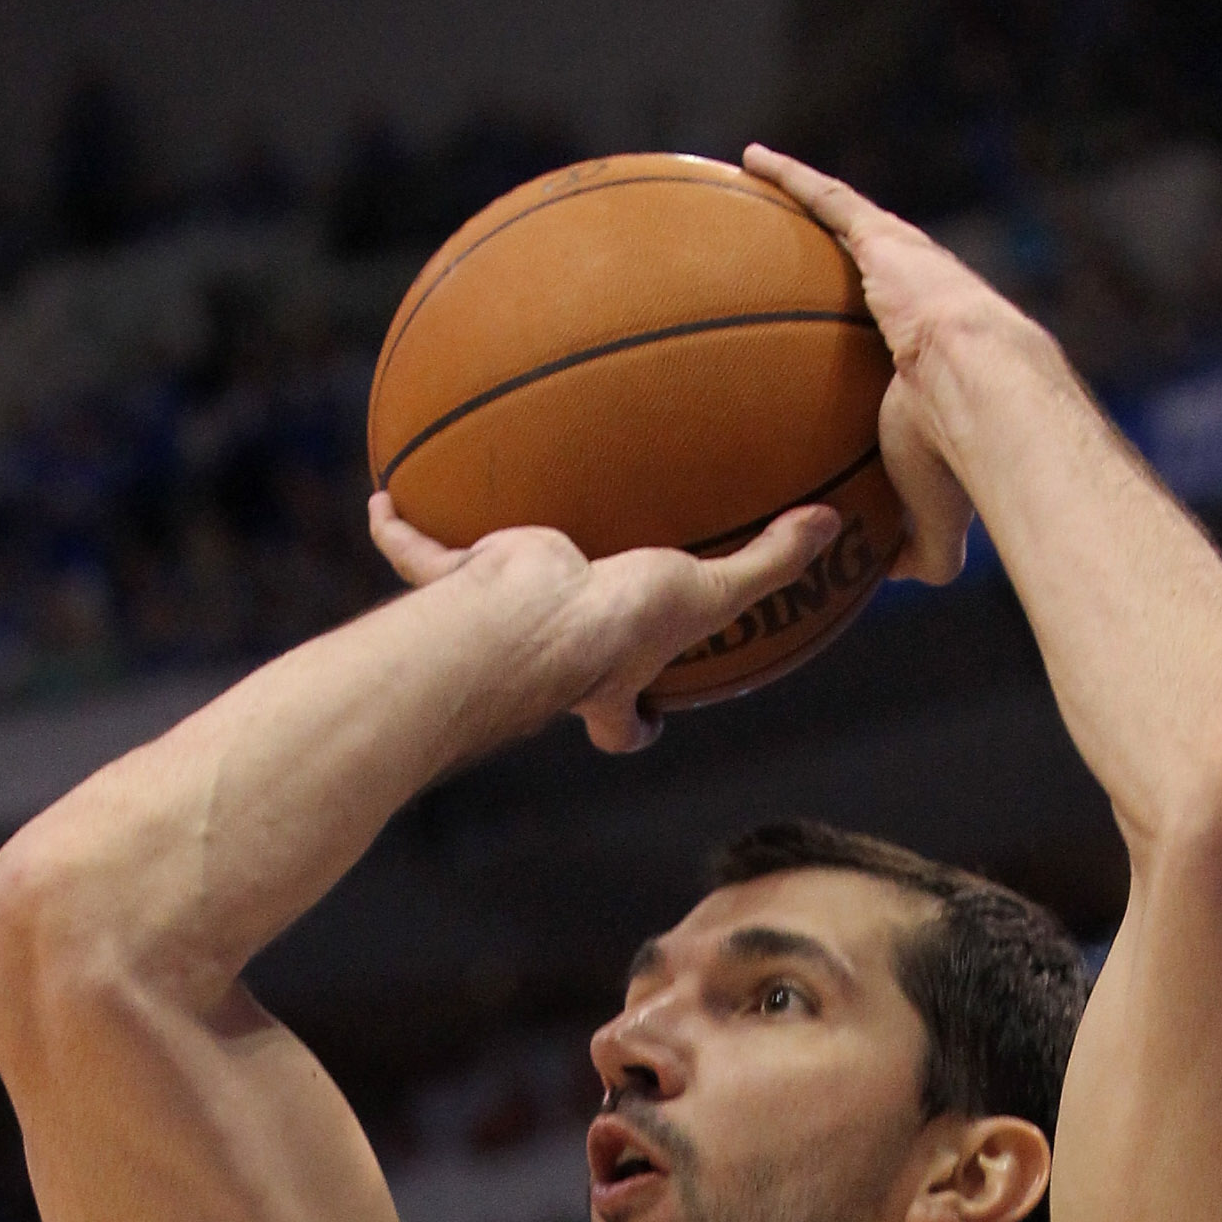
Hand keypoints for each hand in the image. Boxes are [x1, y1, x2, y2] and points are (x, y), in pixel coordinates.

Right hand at [367, 502, 842, 754]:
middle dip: (553, 662)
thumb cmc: (616, 629)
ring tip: (461, 548)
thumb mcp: (706, 593)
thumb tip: (834, 524)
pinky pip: (423, 559)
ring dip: (464, 593)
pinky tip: (387, 497)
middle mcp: (552, 666)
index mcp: (606, 679)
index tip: (646, 720)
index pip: (625, 719)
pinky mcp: (460, 592)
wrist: (531, 623)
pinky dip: (403, 532)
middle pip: (555, 676)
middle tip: (557, 628)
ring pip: (482, 615)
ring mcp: (501, 632)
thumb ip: (770, 562)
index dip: (635, 724)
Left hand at [741, 144, 997, 584]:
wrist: (982, 395)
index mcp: (930, 361)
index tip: (836, 345)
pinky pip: (828, 200)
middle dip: (838, 260)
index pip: (893, 342)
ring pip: (843, 223)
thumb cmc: (955, 460)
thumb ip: (918, 546)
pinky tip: (752, 160)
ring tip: (758, 186)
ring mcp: (902, 264)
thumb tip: (894, 579)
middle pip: (867, 272)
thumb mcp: (933, 515)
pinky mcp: (885, 239)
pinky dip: (792, 179)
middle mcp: (918, 300)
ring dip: (804, 203)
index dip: (869, 337)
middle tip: (790, 262)